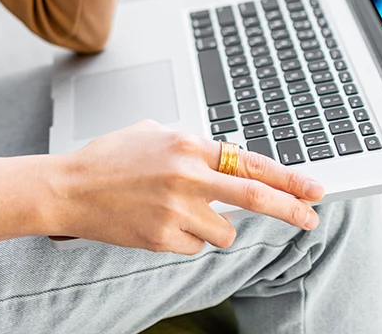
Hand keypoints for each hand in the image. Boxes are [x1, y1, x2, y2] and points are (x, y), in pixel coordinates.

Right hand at [50, 121, 323, 253]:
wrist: (69, 188)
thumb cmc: (108, 159)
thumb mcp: (152, 133)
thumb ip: (191, 146)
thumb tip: (224, 159)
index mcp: (187, 143)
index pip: (251, 161)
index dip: (287, 177)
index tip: (313, 188)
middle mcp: (186, 175)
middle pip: (255, 197)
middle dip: (290, 209)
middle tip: (311, 217)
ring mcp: (175, 209)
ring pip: (225, 232)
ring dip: (215, 227)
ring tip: (180, 212)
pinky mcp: (162, 238)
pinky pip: (195, 246)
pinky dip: (185, 239)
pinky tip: (158, 223)